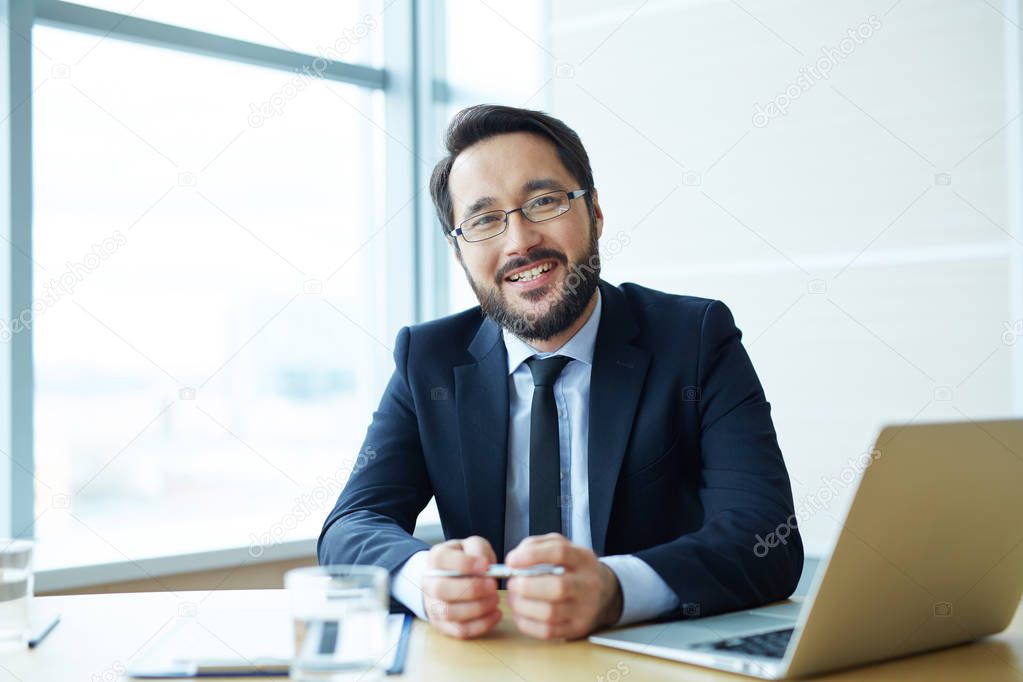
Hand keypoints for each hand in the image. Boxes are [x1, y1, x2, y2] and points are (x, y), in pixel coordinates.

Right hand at [420, 536, 501, 638]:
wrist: (453, 577)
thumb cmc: (467, 560)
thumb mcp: (473, 546)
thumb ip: (478, 550)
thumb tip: (485, 567)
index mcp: (435, 559)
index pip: (441, 560)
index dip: (464, 563)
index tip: (486, 565)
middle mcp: (429, 582)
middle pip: (442, 589)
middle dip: (472, 589)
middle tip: (493, 586)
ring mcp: (433, 605)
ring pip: (450, 613)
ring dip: (478, 608)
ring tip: (495, 600)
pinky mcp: (443, 624)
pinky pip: (460, 630)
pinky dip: (481, 624)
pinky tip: (495, 614)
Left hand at [505, 533, 622, 639]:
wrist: (605, 594)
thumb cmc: (575, 569)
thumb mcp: (563, 547)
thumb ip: (537, 546)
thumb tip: (513, 559)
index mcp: (583, 559)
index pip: (559, 553)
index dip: (532, 556)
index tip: (511, 561)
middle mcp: (587, 585)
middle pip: (557, 587)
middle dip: (525, 586)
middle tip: (512, 583)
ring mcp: (584, 609)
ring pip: (550, 612)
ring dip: (522, 606)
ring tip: (514, 598)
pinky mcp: (576, 629)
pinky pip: (548, 631)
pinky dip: (526, 623)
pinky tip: (520, 613)